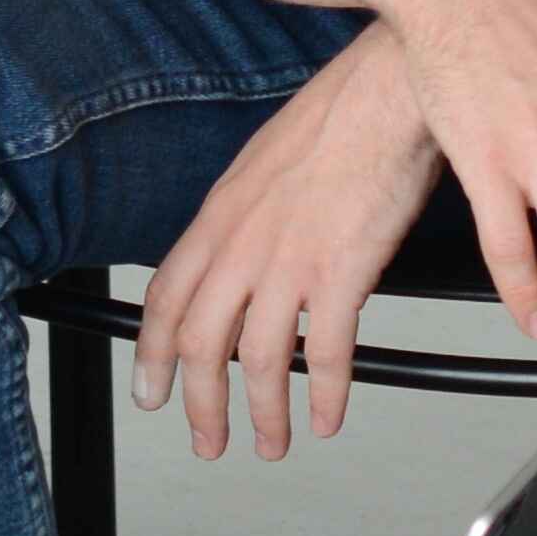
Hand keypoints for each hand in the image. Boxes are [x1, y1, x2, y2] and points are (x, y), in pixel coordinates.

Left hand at [132, 26, 442, 459]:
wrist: (385, 92)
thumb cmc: (338, 118)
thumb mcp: (263, 165)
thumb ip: (244, 218)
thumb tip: (244, 258)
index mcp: (218, 217)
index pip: (165, 300)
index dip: (151, 355)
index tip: (152, 392)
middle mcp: (241, 244)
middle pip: (200, 343)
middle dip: (198, 405)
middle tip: (207, 442)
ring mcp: (288, 260)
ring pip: (257, 360)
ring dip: (262, 414)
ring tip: (271, 443)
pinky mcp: (341, 271)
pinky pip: (325, 354)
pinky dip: (323, 396)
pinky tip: (326, 417)